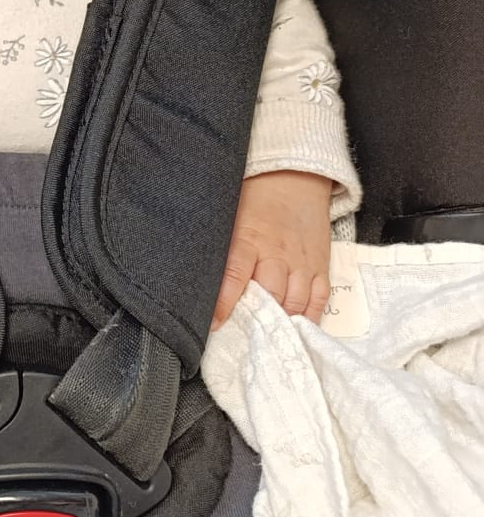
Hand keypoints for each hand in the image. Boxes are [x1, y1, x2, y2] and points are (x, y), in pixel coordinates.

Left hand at [212, 170, 333, 329]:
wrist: (295, 178)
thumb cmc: (254, 198)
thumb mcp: (229, 217)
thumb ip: (220, 247)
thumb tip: (196, 278)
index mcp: (249, 239)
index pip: (235, 275)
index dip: (224, 303)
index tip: (214, 324)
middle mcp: (278, 253)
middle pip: (271, 295)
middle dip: (257, 320)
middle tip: (243, 338)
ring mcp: (302, 261)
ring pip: (295, 301)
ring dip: (282, 322)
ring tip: (269, 339)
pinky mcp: (320, 265)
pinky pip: (319, 297)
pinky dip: (309, 317)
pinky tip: (298, 330)